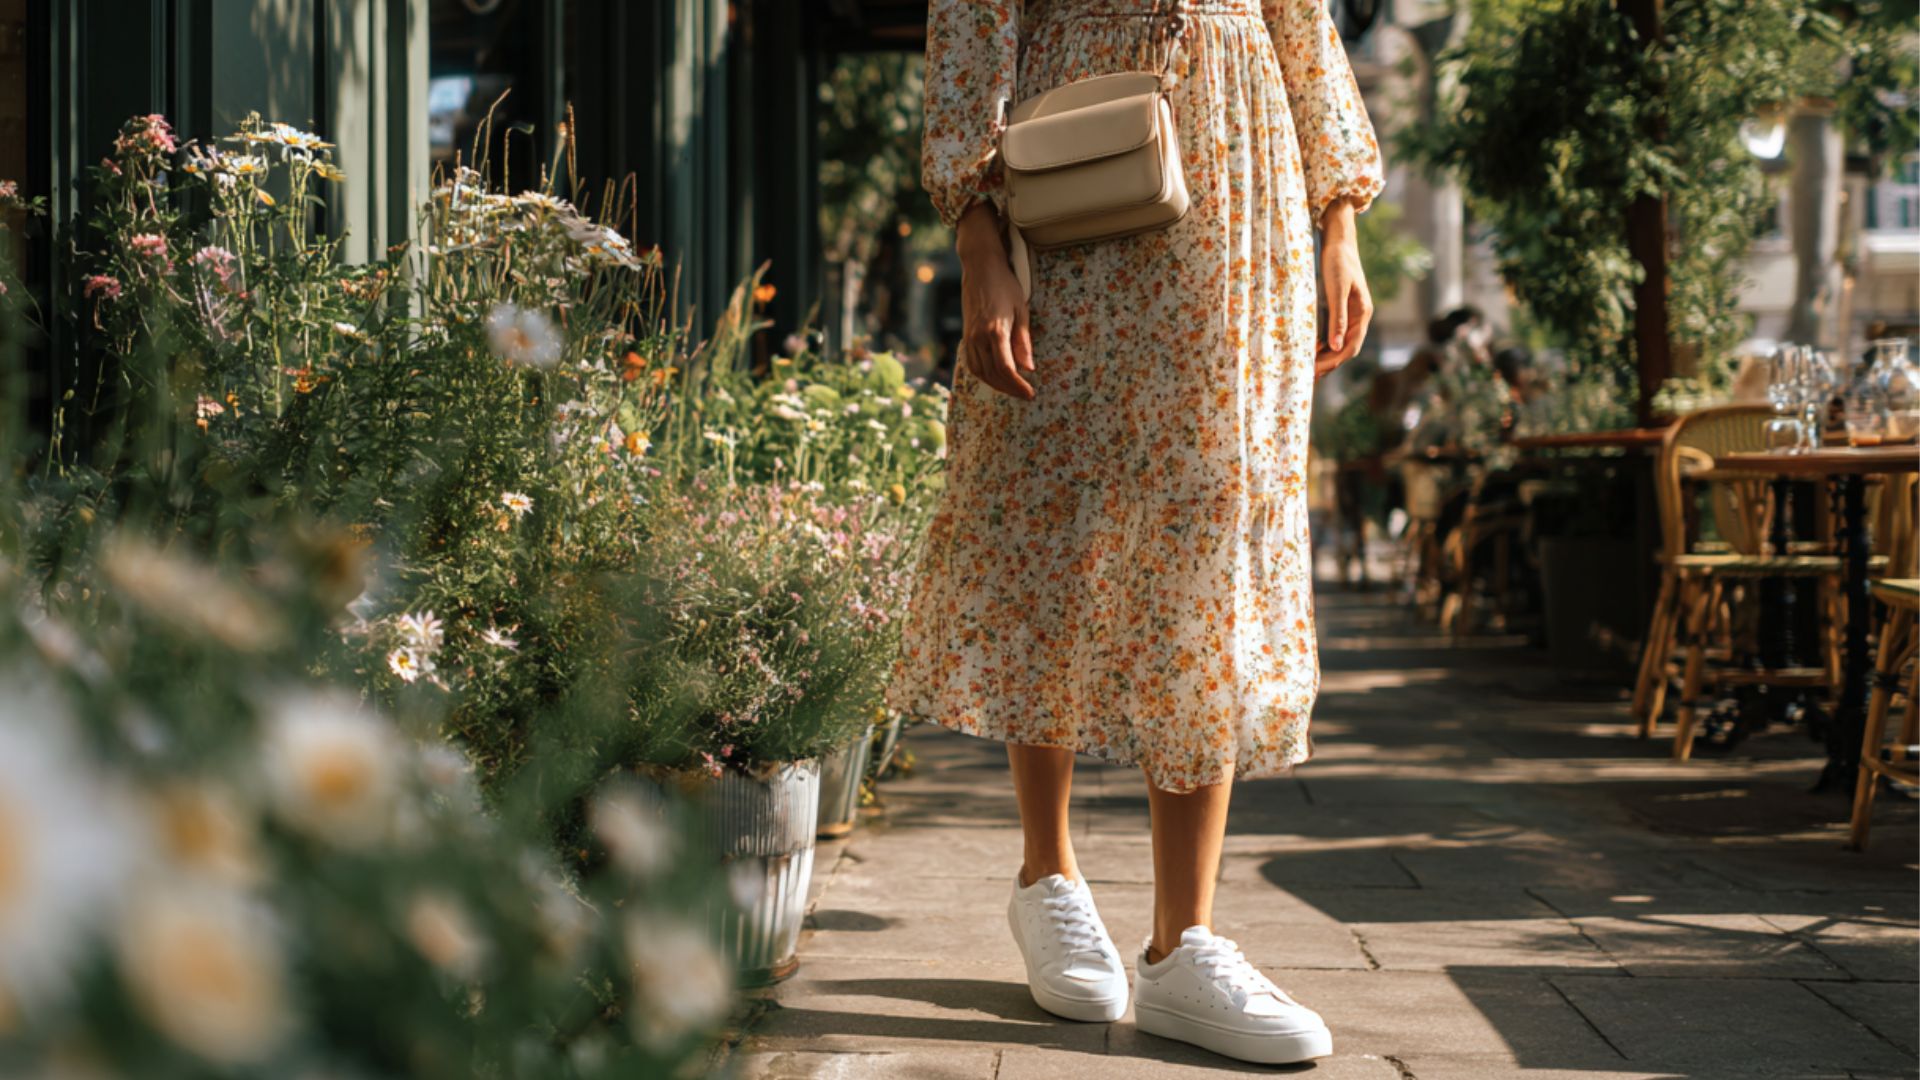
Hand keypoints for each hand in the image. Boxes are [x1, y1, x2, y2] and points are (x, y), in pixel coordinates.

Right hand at [955, 202, 1034, 399]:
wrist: (980, 267)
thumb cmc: (1005, 285)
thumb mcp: (1022, 310)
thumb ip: (1023, 342)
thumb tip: (1028, 368)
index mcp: (995, 331)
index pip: (1006, 369)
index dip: (1018, 385)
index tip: (1030, 393)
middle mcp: (979, 337)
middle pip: (993, 374)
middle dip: (1009, 389)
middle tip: (1025, 394)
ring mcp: (969, 337)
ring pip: (980, 372)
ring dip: (996, 385)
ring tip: (1012, 388)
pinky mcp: (965, 335)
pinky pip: (972, 363)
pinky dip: (984, 375)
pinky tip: (995, 377)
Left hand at [1314, 198, 1372, 379]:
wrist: (1339, 241)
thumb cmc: (1338, 262)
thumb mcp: (1337, 289)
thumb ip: (1337, 317)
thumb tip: (1336, 346)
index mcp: (1362, 313)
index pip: (1351, 347)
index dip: (1334, 361)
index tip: (1316, 371)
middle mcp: (1358, 317)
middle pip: (1345, 349)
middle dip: (1328, 364)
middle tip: (1307, 376)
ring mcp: (1350, 314)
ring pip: (1339, 343)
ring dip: (1325, 357)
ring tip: (1307, 369)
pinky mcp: (1340, 310)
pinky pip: (1333, 334)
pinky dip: (1322, 345)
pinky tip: (1310, 350)